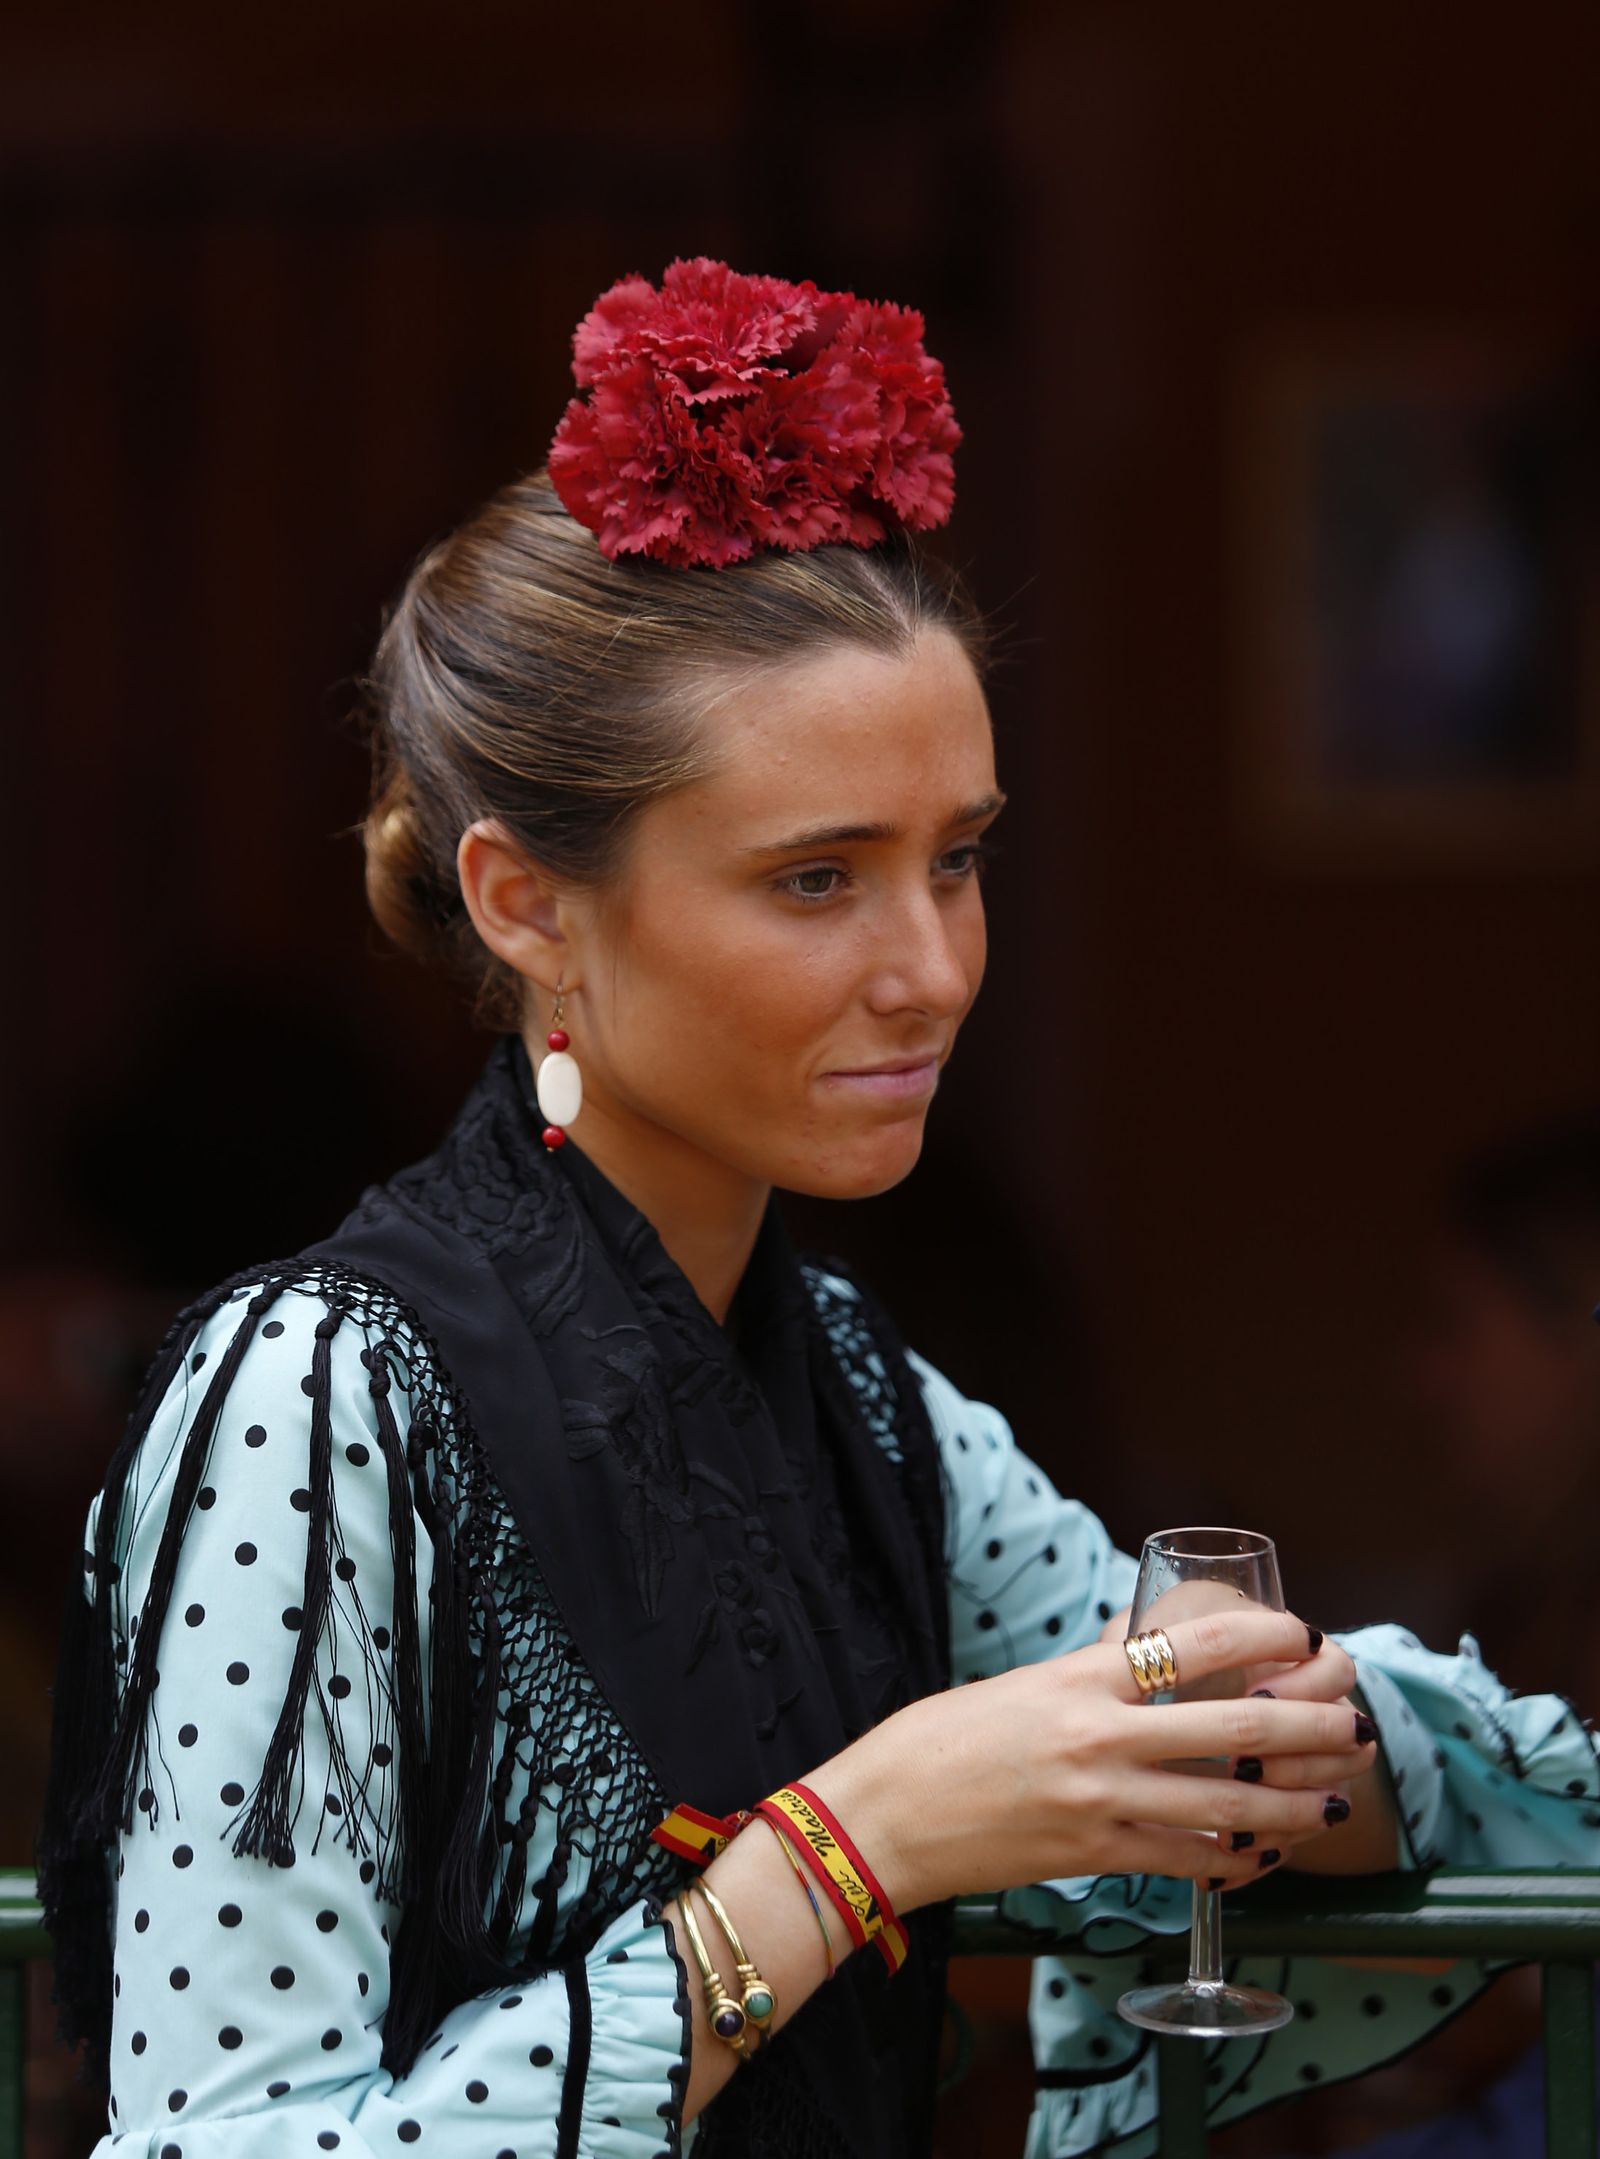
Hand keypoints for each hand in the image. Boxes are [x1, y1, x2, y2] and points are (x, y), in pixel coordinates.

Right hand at [808, 1607, 1377, 1912]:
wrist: (886, 1816)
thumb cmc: (942, 1740)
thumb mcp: (1023, 1684)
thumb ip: (1090, 1674)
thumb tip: (1143, 1652)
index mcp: (1080, 1677)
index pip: (1194, 1642)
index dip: (1264, 1636)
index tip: (1303, 1637)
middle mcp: (1100, 1736)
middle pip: (1234, 1727)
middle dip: (1310, 1725)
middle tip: (1356, 1723)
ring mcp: (1101, 1802)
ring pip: (1228, 1804)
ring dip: (1294, 1801)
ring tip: (1334, 1798)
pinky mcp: (1094, 1858)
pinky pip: (1190, 1861)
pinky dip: (1238, 1857)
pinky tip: (1267, 1851)